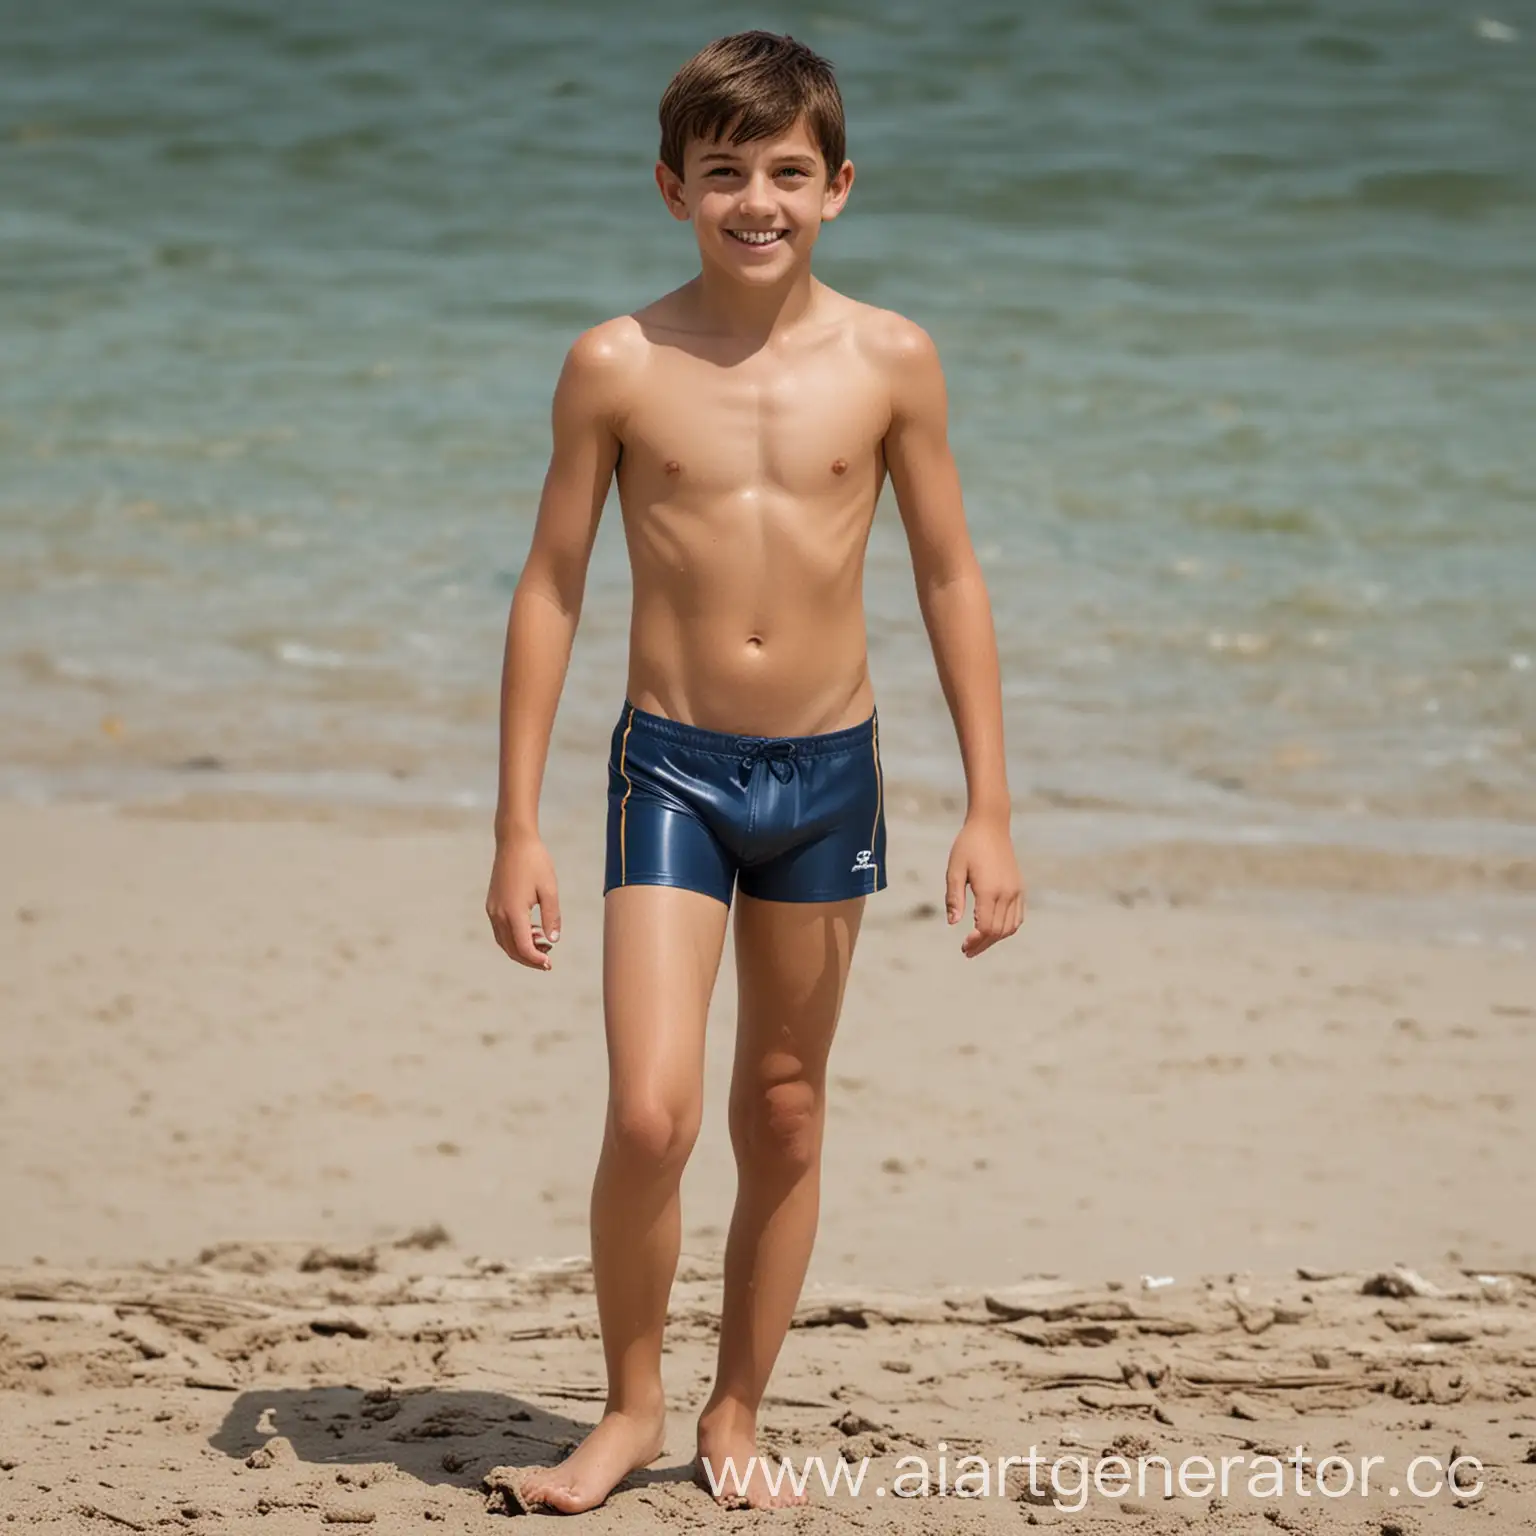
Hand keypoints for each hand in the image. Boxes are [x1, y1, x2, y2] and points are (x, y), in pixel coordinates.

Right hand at [486, 832, 560, 970]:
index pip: (523, 947)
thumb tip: (553, 940)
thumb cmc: (535, 862)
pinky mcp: (492, 904)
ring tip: (543, 944)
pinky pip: (501, 930)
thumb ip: (552, 917)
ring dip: (521, 949)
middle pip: (511, 949)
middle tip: (548, 962)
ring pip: (504, 941)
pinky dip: (514, 937)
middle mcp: (498, 913)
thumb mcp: (550, 889)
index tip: (549, 964)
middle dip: (529, 959)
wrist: (514, 841)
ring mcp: (493, 909)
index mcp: (513, 912)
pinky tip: (532, 930)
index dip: (536, 959)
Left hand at [945, 814, 1024, 958]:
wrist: (990, 826)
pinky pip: (1018, 916)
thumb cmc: (968, 846)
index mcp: (990, 890)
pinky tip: (993, 931)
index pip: (986, 928)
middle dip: (983, 945)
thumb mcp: (954, 869)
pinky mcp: (1019, 887)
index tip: (963, 946)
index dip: (975, 941)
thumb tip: (953, 923)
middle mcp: (1007, 893)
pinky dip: (1007, 929)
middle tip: (966, 951)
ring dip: (995, 939)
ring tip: (978, 944)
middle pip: (998, 931)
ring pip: (1011, 927)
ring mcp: (1016, 891)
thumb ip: (954, 897)